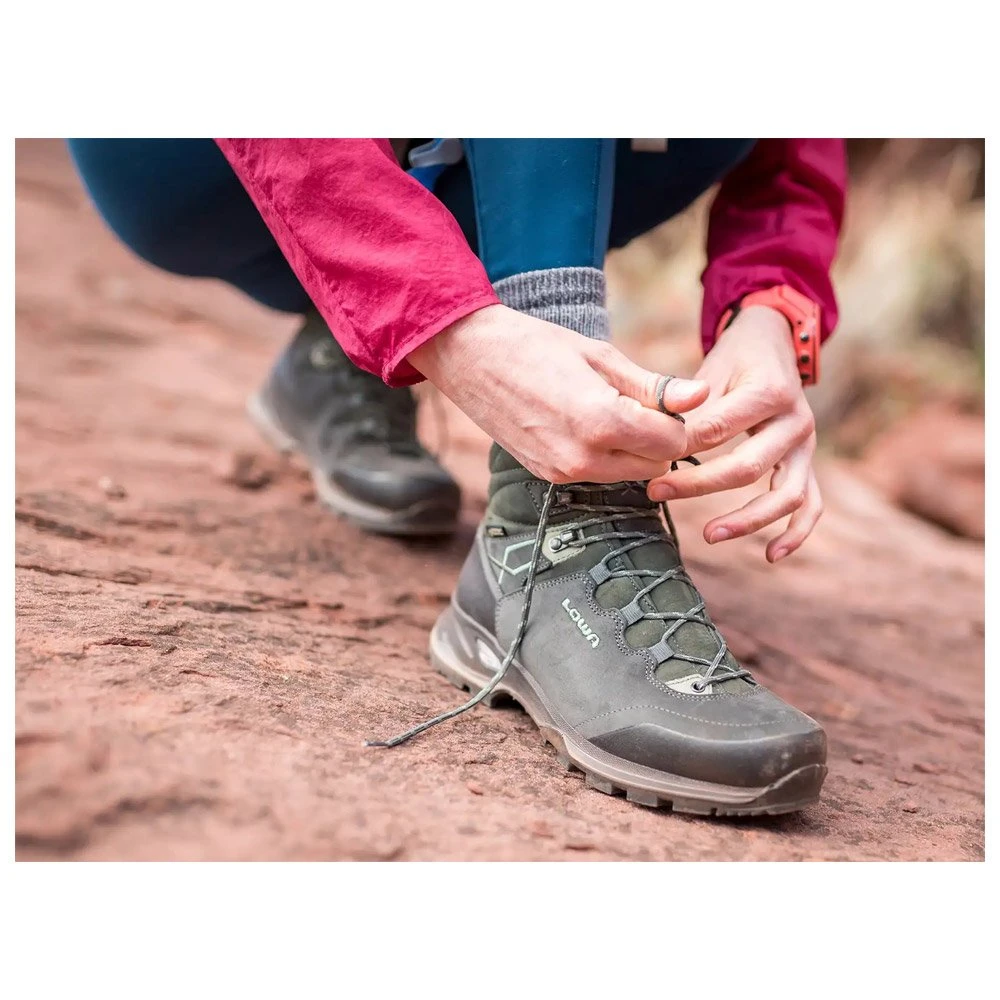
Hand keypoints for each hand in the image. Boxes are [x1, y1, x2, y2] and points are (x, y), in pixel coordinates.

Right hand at [408, 304, 708, 483]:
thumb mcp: (601, 356)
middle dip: (658, 439)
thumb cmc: (536, 346)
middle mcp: (583, 458)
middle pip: (655, 465)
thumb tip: (701, 396)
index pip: (672, 443)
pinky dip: (605, 455)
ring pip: (628, 474)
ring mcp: (563, 472)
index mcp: (601, 422)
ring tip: (609, 409)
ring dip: (632, 450)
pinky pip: (598, 475)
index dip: (676, 421)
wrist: (470, 358)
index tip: (664, 399)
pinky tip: (583, 422)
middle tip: (638, 403)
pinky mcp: (548, 476)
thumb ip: (653, 385)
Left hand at [647, 305, 821, 561]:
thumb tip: (651, 439)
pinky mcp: (807, 463)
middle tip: (656, 492)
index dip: (680, 448)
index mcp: (769, 391)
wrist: (773, 343)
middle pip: (747, 466)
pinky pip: (811, 503)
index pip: (718, 429)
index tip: (647, 460)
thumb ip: (687, 405)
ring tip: (710, 535)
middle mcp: (795, 420)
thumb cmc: (733, 360)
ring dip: (748, 520)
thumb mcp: (709, 371)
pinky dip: (796, 533)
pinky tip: (771, 556)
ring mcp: (806, 445)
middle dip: (698, 486)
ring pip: (785, 494)